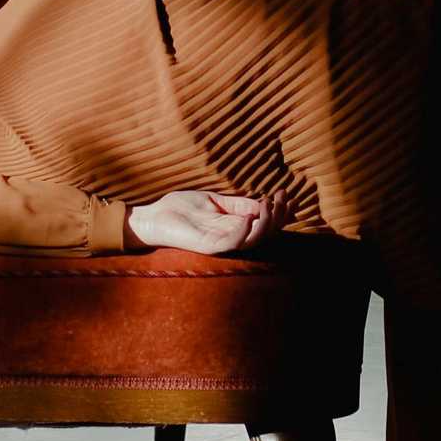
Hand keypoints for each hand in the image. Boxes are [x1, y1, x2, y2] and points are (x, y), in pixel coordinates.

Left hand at [123, 189, 281, 254]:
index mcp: (235, 227)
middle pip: (266, 233)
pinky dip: (244, 232)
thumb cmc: (181, 208)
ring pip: (254, 240)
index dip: (279, 211)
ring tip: (268, 206)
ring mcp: (221, 243)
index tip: (286, 193)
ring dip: (266, 224)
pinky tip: (250, 219)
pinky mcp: (208, 246)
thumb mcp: (216, 201)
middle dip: (278, 216)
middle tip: (282, 198)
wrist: (154, 216)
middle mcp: (232, 237)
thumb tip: (264, 203)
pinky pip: (232, 243)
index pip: (265, 224)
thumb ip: (238, 204)